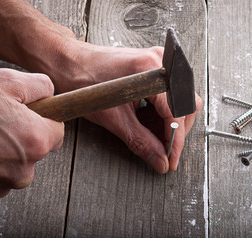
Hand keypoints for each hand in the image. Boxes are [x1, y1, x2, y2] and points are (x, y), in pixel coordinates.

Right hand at [0, 69, 63, 197]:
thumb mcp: (7, 82)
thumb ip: (41, 86)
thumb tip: (52, 94)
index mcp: (36, 140)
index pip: (59, 132)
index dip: (45, 119)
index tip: (34, 113)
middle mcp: (25, 168)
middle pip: (39, 149)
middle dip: (26, 134)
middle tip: (2, 119)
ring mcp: (3, 182)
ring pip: (19, 163)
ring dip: (8, 150)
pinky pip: (0, 174)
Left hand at [54, 41, 202, 173]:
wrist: (67, 64)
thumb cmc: (83, 83)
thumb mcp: (114, 119)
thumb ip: (141, 142)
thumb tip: (160, 160)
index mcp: (152, 72)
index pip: (175, 113)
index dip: (175, 140)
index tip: (171, 159)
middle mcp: (160, 63)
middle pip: (184, 105)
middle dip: (174, 131)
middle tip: (161, 149)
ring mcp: (157, 63)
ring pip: (177, 100)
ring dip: (166, 122)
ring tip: (147, 133)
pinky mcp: (152, 68)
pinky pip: (167, 94)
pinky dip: (159, 112)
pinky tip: (143, 120)